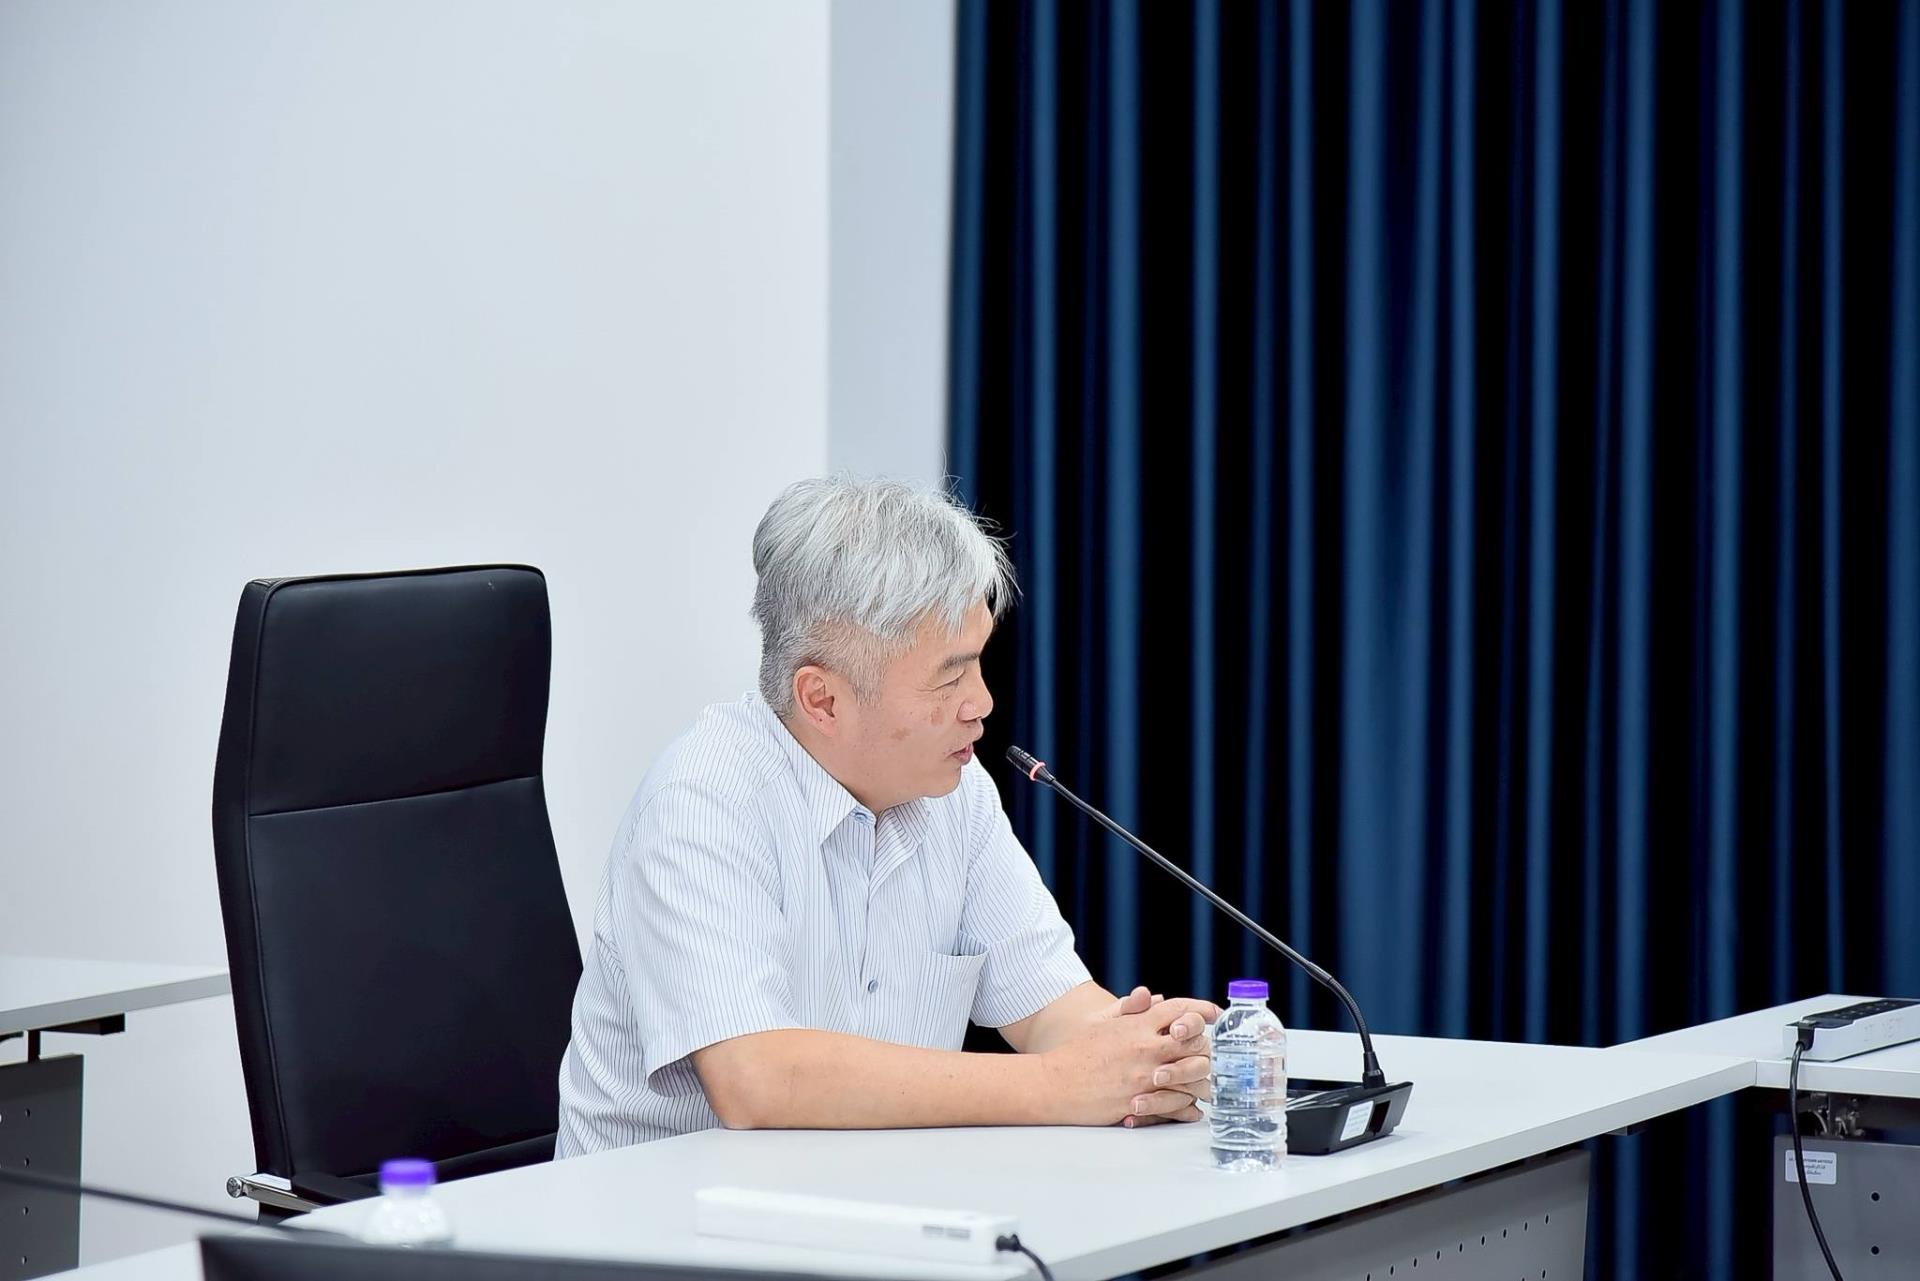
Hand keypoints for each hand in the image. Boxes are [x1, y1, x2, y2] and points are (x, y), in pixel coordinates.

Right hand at [1041, 989, 1219, 1126]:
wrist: (1055, 1084)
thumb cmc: (1075, 1052)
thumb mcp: (1100, 1021)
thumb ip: (1129, 1007)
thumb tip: (1153, 997)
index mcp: (1136, 1025)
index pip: (1179, 1010)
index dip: (1201, 1010)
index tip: (1214, 1013)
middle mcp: (1145, 1048)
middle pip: (1194, 1042)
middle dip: (1206, 1046)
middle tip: (1211, 1051)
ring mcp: (1145, 1076)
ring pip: (1192, 1076)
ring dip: (1202, 1078)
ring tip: (1206, 1082)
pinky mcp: (1140, 1102)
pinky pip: (1177, 1105)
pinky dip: (1189, 1108)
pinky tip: (1192, 1108)